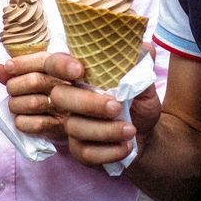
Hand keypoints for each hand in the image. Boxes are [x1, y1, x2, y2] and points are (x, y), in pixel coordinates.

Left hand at [0, 52, 68, 139]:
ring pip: (32, 103)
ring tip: (17, 105)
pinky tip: (23, 118)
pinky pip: (34, 125)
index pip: (45, 60)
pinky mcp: (61, 128)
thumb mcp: (34, 76)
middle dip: (14, 86)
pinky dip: (22, 122)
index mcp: (63, 67)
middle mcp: (68, 86)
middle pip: (34, 81)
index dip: (23, 63)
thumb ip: (15, 72)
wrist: (70, 119)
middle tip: (12, 90)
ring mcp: (66, 108)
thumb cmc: (46, 92)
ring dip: (16, 105)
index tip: (9, 67)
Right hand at [40, 53, 161, 167]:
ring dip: (105, 130)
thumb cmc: (138, 104)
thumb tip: (145, 48)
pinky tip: (126, 146)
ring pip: (75, 128)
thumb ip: (141, 67)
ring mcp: (72, 125)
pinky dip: (108, 151)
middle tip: (116, 107)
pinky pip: (85, 153)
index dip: (60, 65)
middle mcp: (70, 99)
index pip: (55, 64)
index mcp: (81, 77)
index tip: (79, 70)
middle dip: (87, 103)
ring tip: (130, 129)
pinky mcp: (79, 149)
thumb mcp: (144, 84)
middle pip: (60, 97)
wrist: (145, 135)